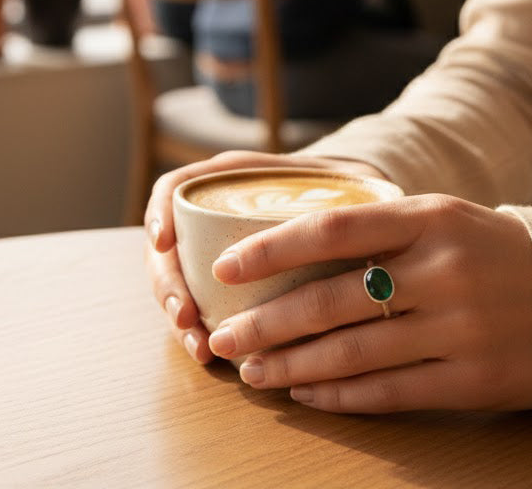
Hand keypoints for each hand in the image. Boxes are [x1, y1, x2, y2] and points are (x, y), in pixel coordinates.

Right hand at [145, 150, 386, 363]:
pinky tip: (208, 354)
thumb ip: (343, 191)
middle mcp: (213, 214)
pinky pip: (196, 304)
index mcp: (230, 180)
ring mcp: (213, 249)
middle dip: (168, 285)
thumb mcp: (339, 177)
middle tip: (186, 317)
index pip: (174, 189)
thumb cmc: (346, 186)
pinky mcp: (223, 283)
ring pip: (176, 281)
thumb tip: (372, 216)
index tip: (162, 243)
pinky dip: (196, 330)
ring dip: (178, 316)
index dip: (159, 214)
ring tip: (200, 347)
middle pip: (167, 247)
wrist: (354, 203)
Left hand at [206, 194, 531, 412]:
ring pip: (351, 353)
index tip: (224, 268)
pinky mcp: (473, 381)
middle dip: (265, 323)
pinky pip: (388, 392)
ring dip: (290, 365)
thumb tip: (283, 245)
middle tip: (223, 337)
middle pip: (330, 301)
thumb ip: (374, 226)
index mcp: (427, 218)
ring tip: (251, 370)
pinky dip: (337, 394)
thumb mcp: (438, 216)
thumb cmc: (483, 248)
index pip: (331, 228)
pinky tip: (304, 391)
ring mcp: (459, 329)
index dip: (270, 249)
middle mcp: (441, 271)